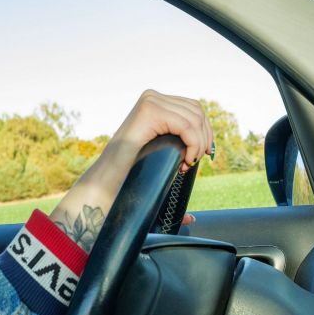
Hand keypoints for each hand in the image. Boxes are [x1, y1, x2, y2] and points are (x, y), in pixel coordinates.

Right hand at [50, 90, 212, 250]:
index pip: (193, 108)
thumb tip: (192, 217)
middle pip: (197, 110)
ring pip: (194, 118)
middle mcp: (152, 97)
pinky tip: (185, 161)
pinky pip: (186, 125)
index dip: (204, 131)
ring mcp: (150, 101)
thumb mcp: (157, 161)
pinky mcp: (150, 111)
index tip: (202, 156)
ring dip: (198, 143)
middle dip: (204, 137)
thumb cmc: (130, 177)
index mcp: (154, 103)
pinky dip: (193, 143)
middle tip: (194, 162)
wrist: (109, 180)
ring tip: (187, 164)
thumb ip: (174, 164)